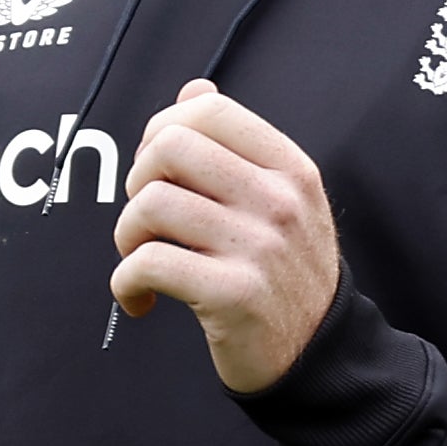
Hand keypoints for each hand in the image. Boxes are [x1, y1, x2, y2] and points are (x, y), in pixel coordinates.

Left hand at [111, 79, 342, 391]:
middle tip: (146, 219)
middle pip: (169, 148)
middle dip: (137, 180)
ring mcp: (258, 247)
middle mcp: (279, 200)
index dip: (162, 131)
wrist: (320, 356)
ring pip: (150, 205)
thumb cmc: (285, 274)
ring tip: (140, 260)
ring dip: (126, 236)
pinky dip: (125, 283)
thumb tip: (194, 89)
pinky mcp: (234, 294)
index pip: (209, 110)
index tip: (156, 172)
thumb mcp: (282, 201)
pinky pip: (147, 264)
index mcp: (290, 169)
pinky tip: (141, 299)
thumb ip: (237, 146)